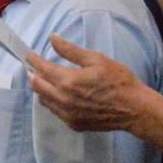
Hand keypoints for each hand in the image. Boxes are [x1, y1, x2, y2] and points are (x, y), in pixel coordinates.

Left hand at [27, 34, 162, 152]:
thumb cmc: (118, 80)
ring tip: (44, 79)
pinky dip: (51, 101)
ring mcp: (67, 114)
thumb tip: (52, 38)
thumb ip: (71, 50)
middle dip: (33, 74)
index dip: (33, 60)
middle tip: (33, 67)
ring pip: (44, 100)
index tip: (29, 55)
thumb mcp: (96, 59)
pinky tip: (58, 95)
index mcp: (68, 81)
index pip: (42, 69)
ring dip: (41, 89)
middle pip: (38, 86)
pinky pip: (55, 111)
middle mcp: (63, 99)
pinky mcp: (73, 123)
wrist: (133, 109)